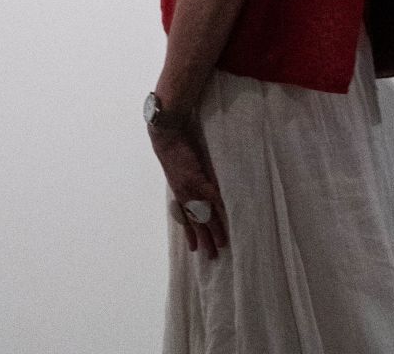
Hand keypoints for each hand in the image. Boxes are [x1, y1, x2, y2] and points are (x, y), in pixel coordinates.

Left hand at [148, 118, 227, 259]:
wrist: (166, 136)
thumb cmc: (174, 150)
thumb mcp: (179, 170)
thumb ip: (188, 181)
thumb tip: (197, 187)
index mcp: (178, 193)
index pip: (185, 218)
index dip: (190, 234)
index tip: (194, 249)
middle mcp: (183, 195)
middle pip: (195, 222)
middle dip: (204, 239)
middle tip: (212, 256)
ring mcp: (189, 188)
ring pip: (204, 214)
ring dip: (214, 229)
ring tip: (222, 244)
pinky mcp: (196, 178)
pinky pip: (211, 196)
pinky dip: (219, 206)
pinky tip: (227, 217)